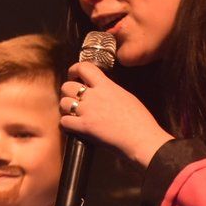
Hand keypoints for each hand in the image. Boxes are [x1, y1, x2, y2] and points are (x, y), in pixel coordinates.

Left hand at [61, 62, 175, 165]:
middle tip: (73, 99)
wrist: (141, 138)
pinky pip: (64, 122)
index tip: (74, 76)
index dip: (74, 69)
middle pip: (67, 86)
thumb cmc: (140, 120)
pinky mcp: (84, 127)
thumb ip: (110, 90)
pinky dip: (66, 124)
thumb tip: (102, 90)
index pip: (84, 67)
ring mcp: (88, 111)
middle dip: (67, 92)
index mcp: (106, 85)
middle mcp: (94, 96)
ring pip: (63, 103)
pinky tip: (73, 127)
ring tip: (72, 114)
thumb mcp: (126, 96)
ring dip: (65, 109)